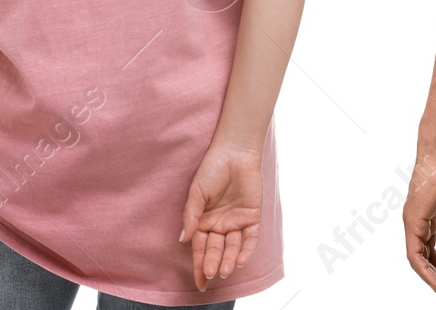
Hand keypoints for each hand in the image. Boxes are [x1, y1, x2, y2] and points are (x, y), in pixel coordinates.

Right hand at [180, 139, 263, 291]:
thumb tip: (183, 240)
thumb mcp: (196, 193)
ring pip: (233, 247)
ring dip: (228, 260)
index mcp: (203, 221)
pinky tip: (240, 260)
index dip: (199, 266)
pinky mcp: (252, 216)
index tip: (199, 283)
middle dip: (212, 263)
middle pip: (216, 250)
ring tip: (223, 270)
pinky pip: (251, 238)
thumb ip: (190, 216)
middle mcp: (220, 224)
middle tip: (210, 274)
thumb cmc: (212, 169)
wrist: (234, 152)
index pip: (200, 249)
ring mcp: (237, 221)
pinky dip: (247, 250)